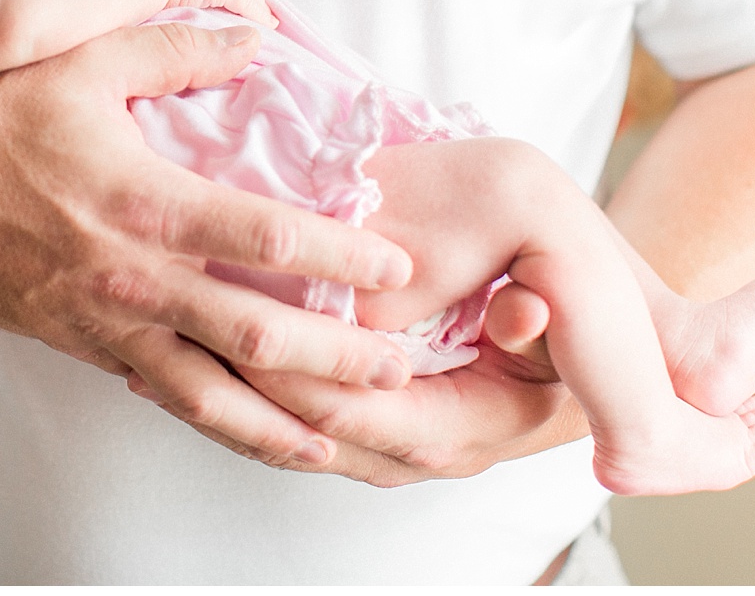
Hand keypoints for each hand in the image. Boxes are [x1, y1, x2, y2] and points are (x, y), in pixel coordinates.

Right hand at [0, 20, 418, 464]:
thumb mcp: (81, 60)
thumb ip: (175, 48)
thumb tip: (256, 34)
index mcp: (143, 203)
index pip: (263, 237)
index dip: (338, 255)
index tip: (397, 266)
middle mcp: (132, 278)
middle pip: (255, 334)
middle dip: (337, 358)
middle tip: (402, 367)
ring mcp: (106, 326)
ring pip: (210, 394)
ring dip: (284, 419)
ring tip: (347, 437)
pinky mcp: (84, 349)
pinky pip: (163, 395)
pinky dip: (218, 420)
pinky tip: (259, 431)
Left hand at [189, 304, 581, 486]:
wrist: (606, 338)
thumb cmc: (583, 306)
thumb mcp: (576, 311)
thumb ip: (536, 322)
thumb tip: (520, 311)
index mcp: (467, 426)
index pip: (357, 415)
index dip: (293, 376)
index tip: (233, 332)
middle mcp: (420, 447)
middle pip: (303, 435)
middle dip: (231, 393)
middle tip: (167, 342)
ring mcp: (388, 442)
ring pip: (284, 438)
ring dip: (218, 399)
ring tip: (148, 358)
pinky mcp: (365, 423)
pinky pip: (288, 425)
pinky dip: (232, 397)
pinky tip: (181, 362)